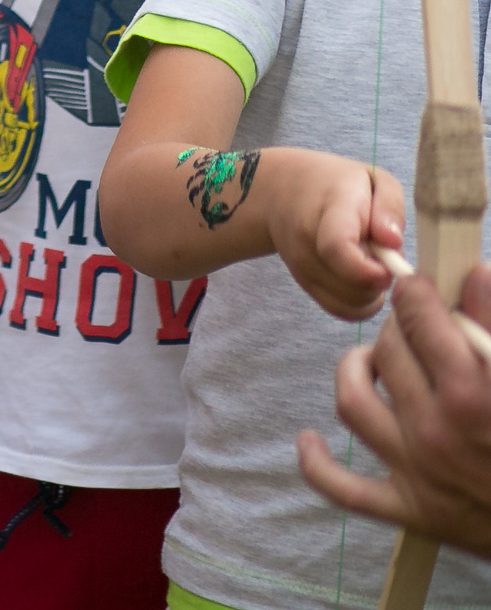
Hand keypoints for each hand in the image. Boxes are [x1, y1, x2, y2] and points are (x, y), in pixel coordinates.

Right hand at [273, 156, 402, 320]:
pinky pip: (341, 310)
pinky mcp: (304, 284)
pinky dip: (361, 304)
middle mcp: (306, 242)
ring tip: (374, 264)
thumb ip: (389, 206)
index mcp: (329, 210)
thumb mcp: (373, 179)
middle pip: (348, 285)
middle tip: (387, 258)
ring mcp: (300, 266)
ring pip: (348, 302)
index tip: (389, 270)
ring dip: (372, 292)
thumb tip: (392, 242)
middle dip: (380, 281)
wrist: (281, 192)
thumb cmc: (336, 185)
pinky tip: (366, 280)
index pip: (336, 248)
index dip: (366, 270)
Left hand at [299, 265, 490, 556]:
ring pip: (353, 402)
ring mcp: (417, 472)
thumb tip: (477, 272)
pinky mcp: (409, 510)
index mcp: (472, 396)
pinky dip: (318, 463)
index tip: (416, 286)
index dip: (415, 295)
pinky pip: (342, 487)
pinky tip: (310, 439)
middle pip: (387, 353)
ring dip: (355, 372)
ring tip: (371, 361)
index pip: (420, 321)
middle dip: (394, 328)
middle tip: (408, 325)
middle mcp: (435, 431)